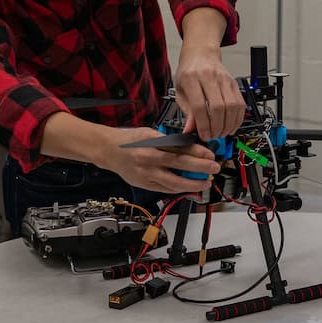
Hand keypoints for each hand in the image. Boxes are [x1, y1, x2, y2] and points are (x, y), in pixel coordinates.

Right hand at [99, 126, 221, 193]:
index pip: (178, 147)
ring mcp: (146, 174)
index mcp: (151, 143)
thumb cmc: (129, 140)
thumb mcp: (150, 133)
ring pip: (173, 182)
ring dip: (191, 184)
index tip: (209, 154)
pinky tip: (189, 188)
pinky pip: (165, 189)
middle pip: (178, 164)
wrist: (108, 151)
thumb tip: (190, 146)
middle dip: (199, 168)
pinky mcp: (144, 184)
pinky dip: (179, 189)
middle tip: (213, 168)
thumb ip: (168, 140)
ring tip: (204, 183)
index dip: (196, 152)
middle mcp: (148, 159)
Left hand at [173, 45, 244, 140]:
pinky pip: (240, 103)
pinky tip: (231, 126)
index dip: (203, 124)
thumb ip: (187, 111)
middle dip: (217, 127)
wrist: (201, 54)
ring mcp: (224, 79)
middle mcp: (209, 77)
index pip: (200, 105)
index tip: (203, 135)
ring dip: (228, 124)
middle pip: (218, 107)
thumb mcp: (180, 91)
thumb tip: (190, 131)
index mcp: (191, 78)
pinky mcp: (234, 83)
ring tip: (221, 133)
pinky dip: (237, 118)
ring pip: (231, 106)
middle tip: (213, 135)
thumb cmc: (188, 72)